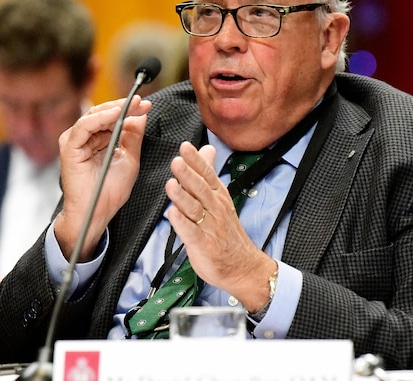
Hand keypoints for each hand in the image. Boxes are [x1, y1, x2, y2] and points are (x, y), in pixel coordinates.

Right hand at [54, 95, 151, 260]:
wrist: (96, 212)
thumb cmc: (110, 191)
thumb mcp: (129, 159)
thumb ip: (133, 136)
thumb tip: (141, 115)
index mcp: (97, 140)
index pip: (112, 118)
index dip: (129, 109)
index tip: (146, 104)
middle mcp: (84, 138)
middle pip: (103, 113)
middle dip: (124, 107)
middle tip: (142, 102)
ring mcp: (75, 141)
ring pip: (95, 116)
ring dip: (115, 109)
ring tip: (133, 106)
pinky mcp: (70, 147)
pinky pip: (85, 126)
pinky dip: (101, 118)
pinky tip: (116, 114)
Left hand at [164, 142, 277, 311]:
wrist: (241, 265)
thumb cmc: (226, 231)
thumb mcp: (220, 197)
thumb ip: (209, 173)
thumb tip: (207, 149)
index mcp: (218, 196)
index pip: (208, 174)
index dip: (196, 161)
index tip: (186, 147)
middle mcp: (215, 209)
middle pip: (201, 189)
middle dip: (188, 175)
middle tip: (177, 161)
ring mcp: (210, 227)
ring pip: (194, 208)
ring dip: (182, 196)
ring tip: (171, 184)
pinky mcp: (203, 244)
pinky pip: (191, 232)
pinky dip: (181, 223)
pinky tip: (172, 214)